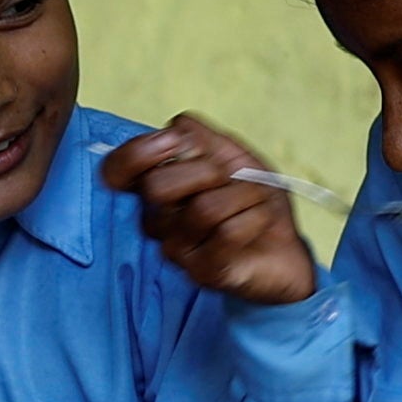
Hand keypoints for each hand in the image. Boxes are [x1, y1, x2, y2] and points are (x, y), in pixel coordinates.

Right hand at [100, 118, 322, 309]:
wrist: (286, 248)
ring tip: (255, 201)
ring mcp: (177, 250)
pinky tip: (259, 222)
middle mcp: (157, 220)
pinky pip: (228, 233)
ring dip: (244, 195)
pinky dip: (256, 217)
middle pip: (156, 186)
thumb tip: (175, 129)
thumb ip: (200, 137)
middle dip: (206, 171)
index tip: (174, 142)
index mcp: (156, 187)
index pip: (116, 170)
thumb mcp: (231, 156)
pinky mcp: (202, 272)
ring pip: (203, 209)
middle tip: (229, 178)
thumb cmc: (252, 201)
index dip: (137, 152)